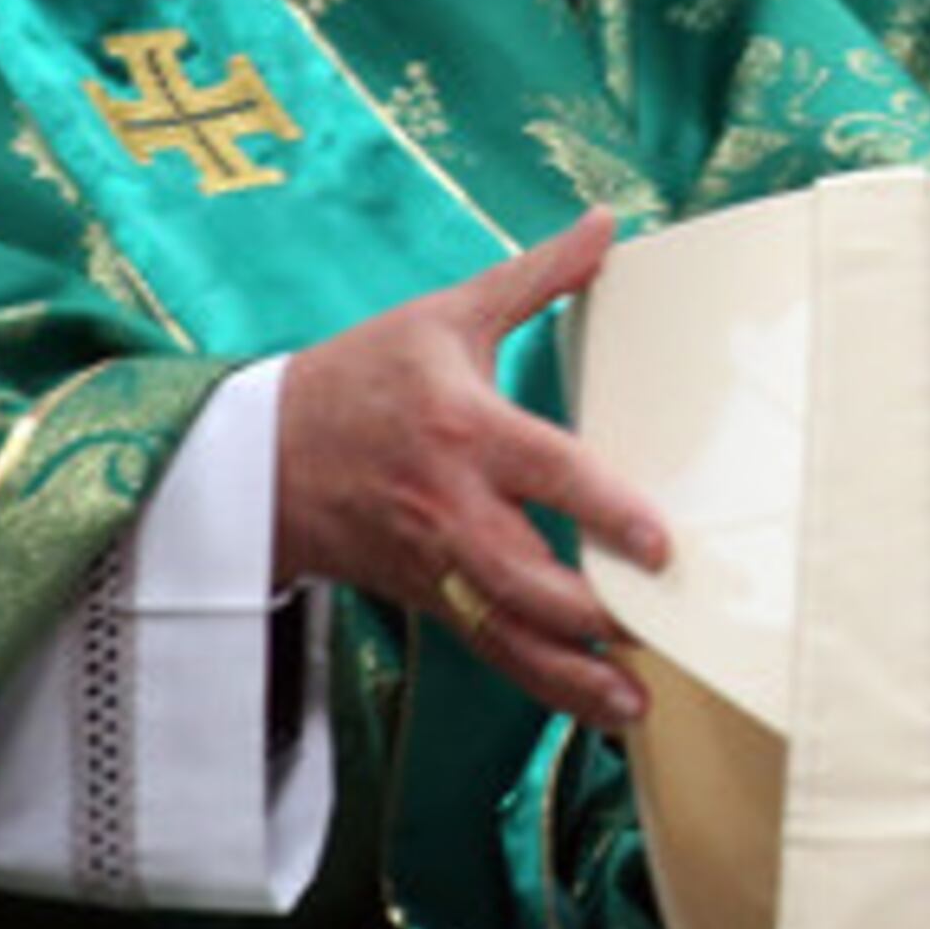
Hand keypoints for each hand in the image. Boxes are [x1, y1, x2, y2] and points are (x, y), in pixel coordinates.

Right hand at [276, 213, 669, 727]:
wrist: (261, 456)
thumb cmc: (364, 376)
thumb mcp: (446, 315)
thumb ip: (537, 277)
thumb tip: (607, 222)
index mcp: (462, 427)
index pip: (545, 472)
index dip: (605, 509)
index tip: (662, 542)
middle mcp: (449, 504)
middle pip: (525, 572)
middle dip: (593, 611)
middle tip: (667, 627)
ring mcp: (435, 561)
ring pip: (508, 630)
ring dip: (575, 673)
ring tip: (639, 701)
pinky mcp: (428, 598)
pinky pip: (493, 650)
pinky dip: (548, 684)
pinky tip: (604, 706)